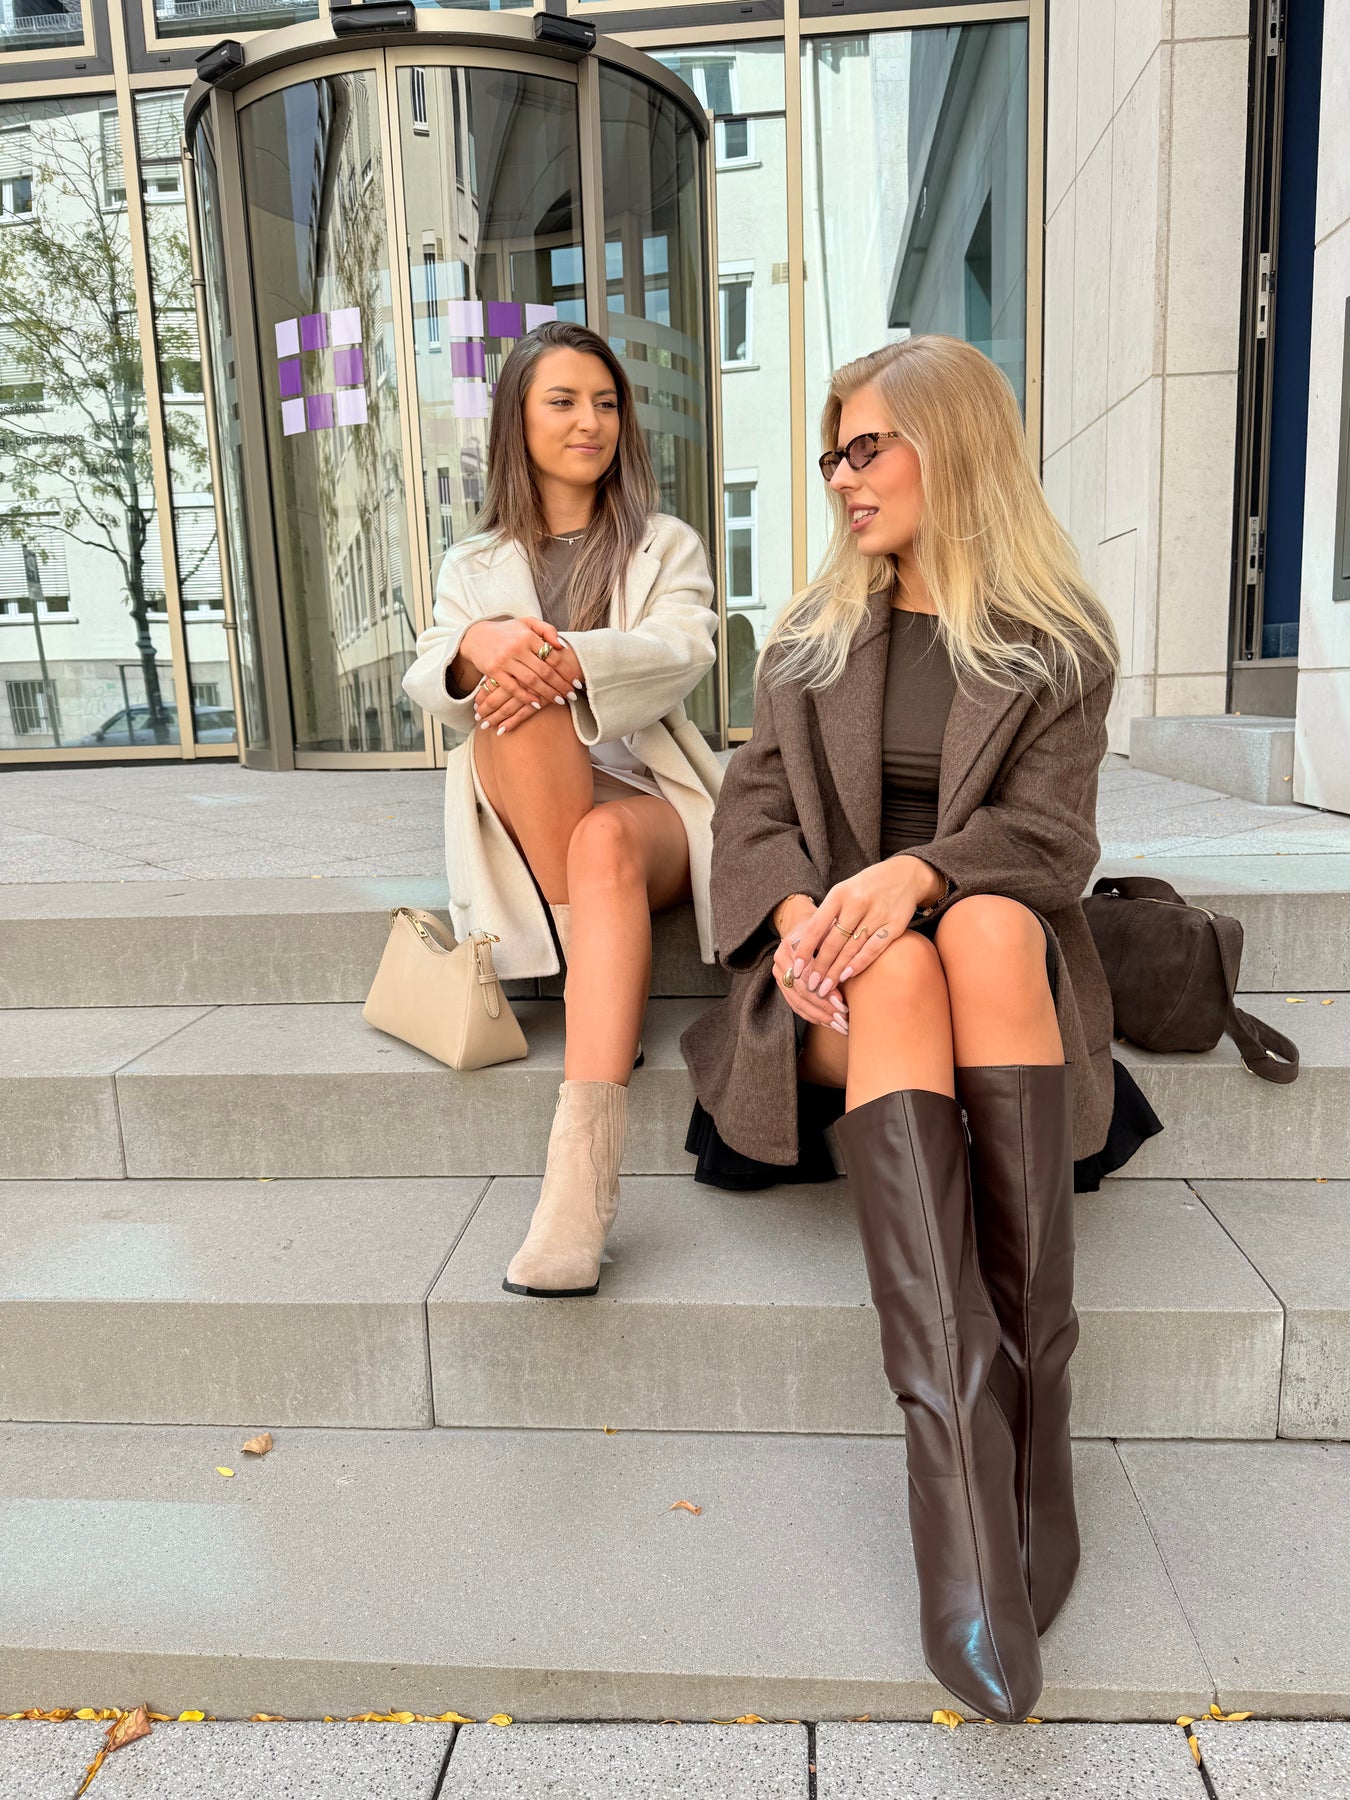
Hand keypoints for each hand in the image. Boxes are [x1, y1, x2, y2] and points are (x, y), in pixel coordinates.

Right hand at [465, 618, 582, 735]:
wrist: (475, 635)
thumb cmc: (507, 631)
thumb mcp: (526, 623)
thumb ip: (546, 630)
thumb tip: (562, 646)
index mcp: (528, 635)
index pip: (553, 656)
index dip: (567, 671)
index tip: (577, 682)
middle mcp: (517, 647)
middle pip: (545, 671)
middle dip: (561, 685)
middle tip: (572, 695)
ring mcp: (505, 660)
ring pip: (532, 681)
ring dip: (548, 693)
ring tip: (560, 701)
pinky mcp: (494, 671)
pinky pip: (513, 688)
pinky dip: (526, 697)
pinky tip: (537, 704)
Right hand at [771, 893, 849, 1035]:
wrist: (801, 924)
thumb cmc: (823, 927)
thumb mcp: (831, 931)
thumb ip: (835, 948)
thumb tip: (846, 974)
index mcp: (791, 945)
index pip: (807, 975)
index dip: (824, 991)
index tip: (843, 1003)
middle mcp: (780, 960)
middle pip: (801, 991)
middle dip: (823, 1008)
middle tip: (842, 1020)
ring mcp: (778, 973)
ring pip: (797, 1001)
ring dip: (819, 1016)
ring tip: (838, 1025)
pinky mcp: (781, 983)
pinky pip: (794, 1004)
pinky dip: (811, 1015)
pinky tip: (826, 1022)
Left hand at [786, 856, 943, 998]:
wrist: (904, 875)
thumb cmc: (866, 888)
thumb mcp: (843, 892)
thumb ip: (828, 915)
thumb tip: (808, 947)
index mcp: (839, 893)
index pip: (816, 927)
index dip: (805, 950)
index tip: (796, 968)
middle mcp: (857, 903)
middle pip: (833, 942)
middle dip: (820, 968)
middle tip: (811, 986)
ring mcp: (877, 914)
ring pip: (851, 949)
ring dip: (836, 971)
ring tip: (825, 988)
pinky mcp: (895, 925)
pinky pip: (873, 948)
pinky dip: (859, 963)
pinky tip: (847, 976)